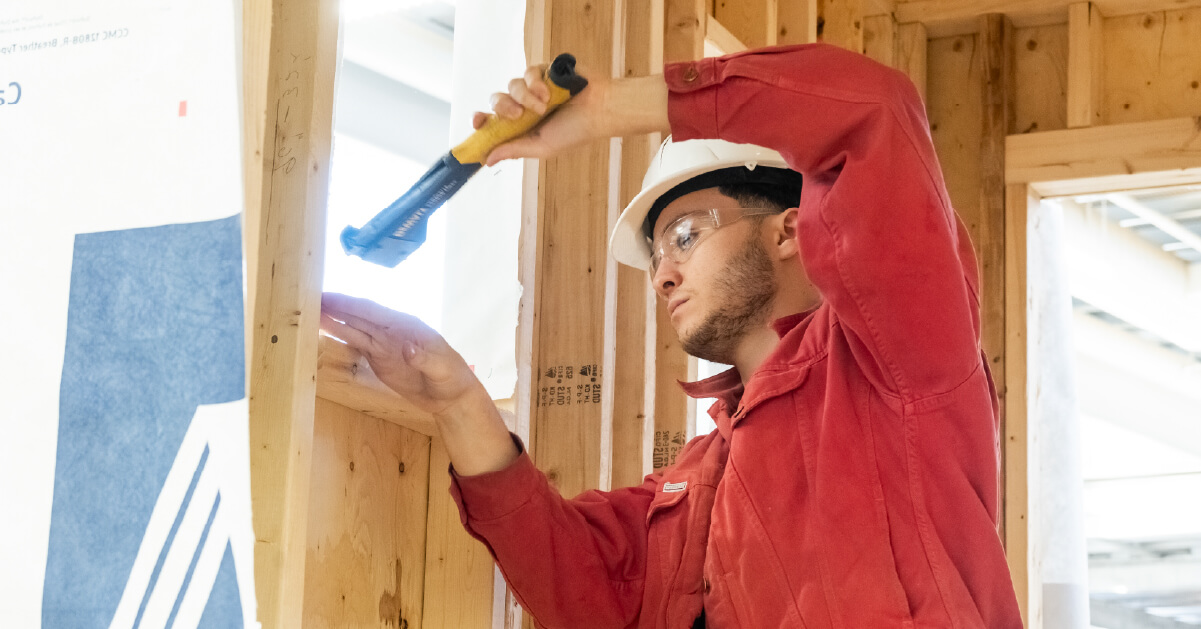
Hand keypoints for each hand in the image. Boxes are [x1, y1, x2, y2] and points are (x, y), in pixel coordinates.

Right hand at [320, 293, 482, 416]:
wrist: (451, 397)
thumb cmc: (451, 379)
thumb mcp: (442, 369)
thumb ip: (425, 359)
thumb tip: (407, 347)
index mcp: (406, 326)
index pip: (372, 311)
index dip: (348, 304)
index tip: (326, 297)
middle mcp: (391, 330)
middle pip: (358, 315)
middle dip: (334, 307)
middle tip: (306, 299)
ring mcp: (383, 344)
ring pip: (353, 328)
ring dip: (332, 320)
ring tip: (308, 312)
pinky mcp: (378, 358)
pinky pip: (356, 343)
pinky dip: (339, 335)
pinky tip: (323, 329)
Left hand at [473, 64, 611, 165]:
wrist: (600, 110)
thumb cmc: (574, 132)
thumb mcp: (541, 146)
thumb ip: (514, 150)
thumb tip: (486, 160)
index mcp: (521, 125)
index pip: (492, 121)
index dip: (480, 120)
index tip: (477, 121)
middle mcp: (523, 105)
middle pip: (497, 100)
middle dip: (502, 107)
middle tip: (517, 115)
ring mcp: (533, 87)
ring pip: (512, 85)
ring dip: (524, 97)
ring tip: (544, 106)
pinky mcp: (544, 71)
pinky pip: (528, 72)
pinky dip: (535, 83)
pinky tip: (548, 93)